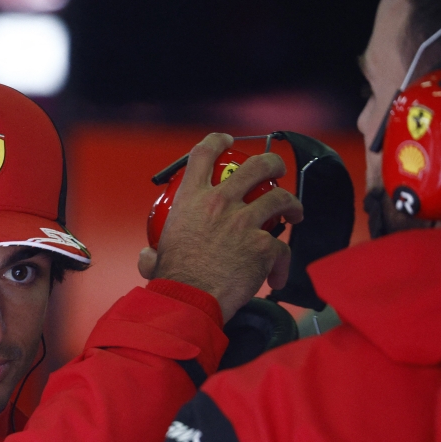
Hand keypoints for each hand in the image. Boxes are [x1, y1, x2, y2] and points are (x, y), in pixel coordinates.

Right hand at [139, 133, 303, 321]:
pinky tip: (276, 277)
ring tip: (294, 214)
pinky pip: (281, 249)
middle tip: (276, 171)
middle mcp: (219, 203)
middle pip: (255, 166)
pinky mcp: (262, 246)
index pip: (204, 154)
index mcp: (191, 200)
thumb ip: (151, 253)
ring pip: (280, 198)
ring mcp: (244, 222)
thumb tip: (147, 256)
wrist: (190, 300)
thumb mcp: (155, 257)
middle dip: (272, 164)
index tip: (226, 142)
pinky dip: (281, 264)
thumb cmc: (171, 280)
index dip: (218, 141)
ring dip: (291, 204)